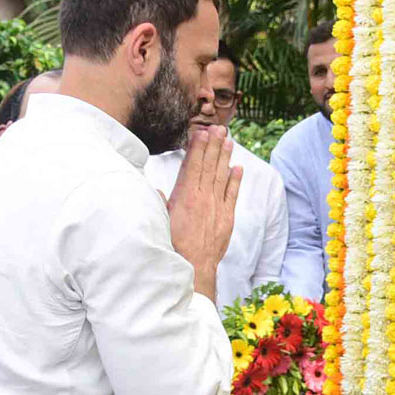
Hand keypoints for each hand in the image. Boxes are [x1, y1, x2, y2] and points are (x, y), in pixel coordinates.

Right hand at [166, 125, 240, 297]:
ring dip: (225, 157)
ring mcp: (217, 206)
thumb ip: (161, 203)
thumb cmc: (174, 245)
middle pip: (209, 165)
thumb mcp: (162, 222)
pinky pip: (232, 194)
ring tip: (228, 140)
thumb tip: (156, 191)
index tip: (201, 133)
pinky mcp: (227, 217)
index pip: (193, 165)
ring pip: (221, 176)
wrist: (195, 266)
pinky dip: (235, 180)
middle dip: (213, 145)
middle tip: (218, 128)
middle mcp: (203, 198)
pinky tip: (237, 167)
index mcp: (185, 196)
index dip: (198, 148)